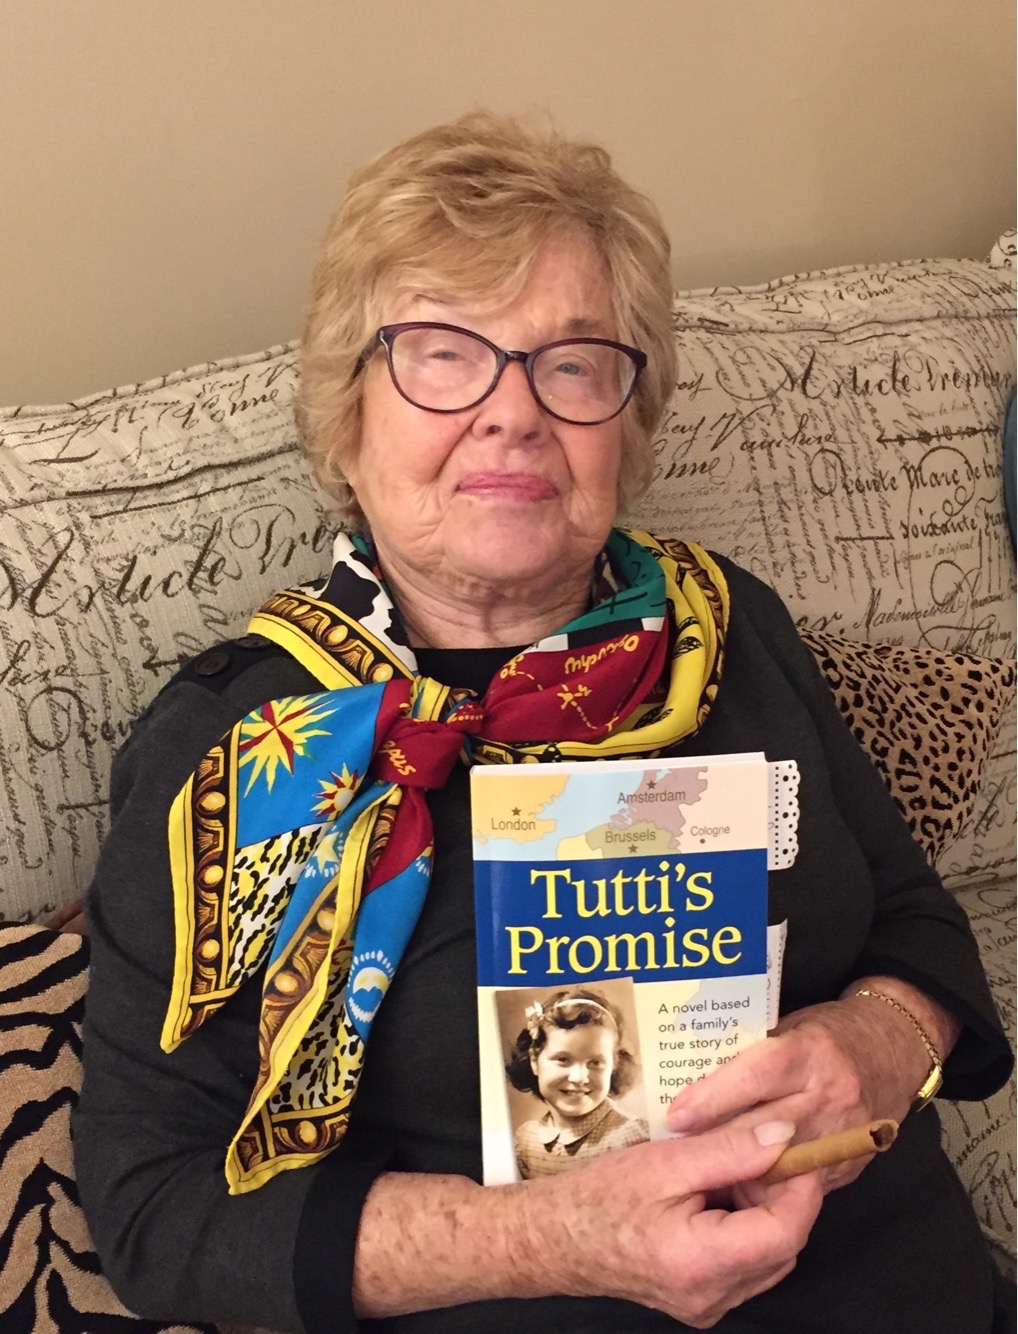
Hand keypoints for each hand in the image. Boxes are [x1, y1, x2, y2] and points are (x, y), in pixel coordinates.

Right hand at [515, 1120, 822, 1326]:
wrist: (556, 1237)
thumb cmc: (602, 1196)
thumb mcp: (667, 1161)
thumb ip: (731, 1149)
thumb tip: (785, 1134)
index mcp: (703, 1263)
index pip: (786, 1231)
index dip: (801, 1185)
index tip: (797, 1146)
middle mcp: (713, 1297)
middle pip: (784, 1246)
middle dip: (781, 1195)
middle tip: (756, 1151)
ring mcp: (709, 1306)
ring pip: (770, 1256)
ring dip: (763, 1211)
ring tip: (728, 1170)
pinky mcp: (702, 1300)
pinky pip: (746, 1264)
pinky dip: (744, 1227)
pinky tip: (715, 1196)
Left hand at [664, 992, 934, 1192]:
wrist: (892, 1050)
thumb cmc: (826, 1033)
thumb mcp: (787, 1028)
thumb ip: (750, 1054)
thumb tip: (691, 1075)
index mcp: (811, 1051)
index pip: (756, 1076)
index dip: (714, 1097)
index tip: (677, 1115)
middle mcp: (830, 1093)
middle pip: (765, 1126)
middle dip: (717, 1142)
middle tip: (675, 1152)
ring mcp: (844, 1132)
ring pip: (782, 1163)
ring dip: (740, 1172)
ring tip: (699, 1175)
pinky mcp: (850, 1161)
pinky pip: (801, 1183)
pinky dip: (768, 1186)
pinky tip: (738, 1187)